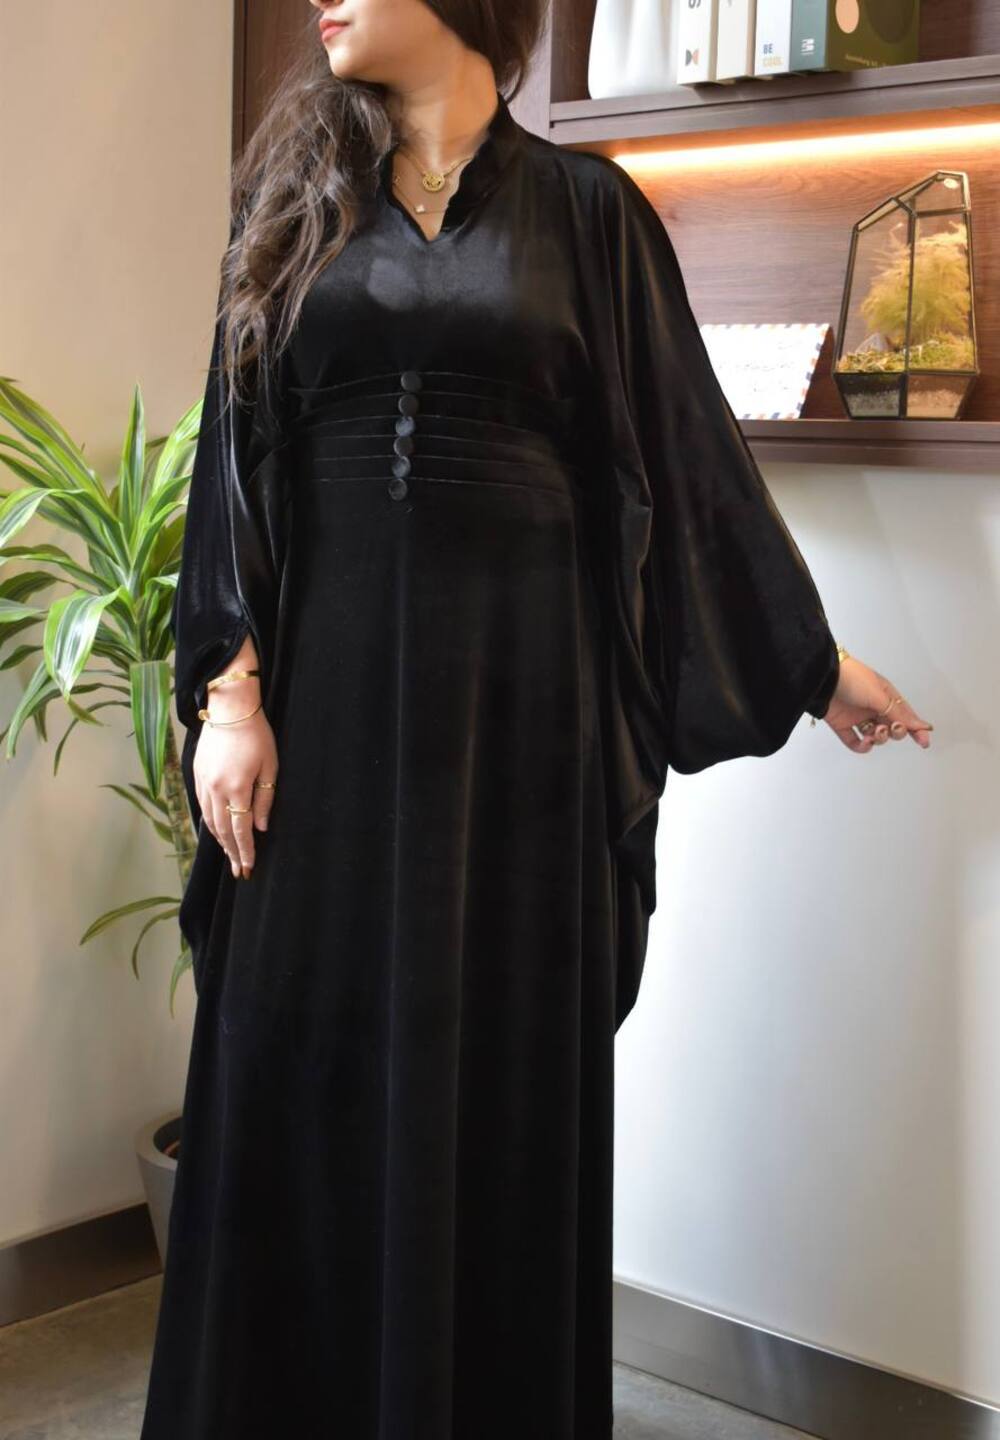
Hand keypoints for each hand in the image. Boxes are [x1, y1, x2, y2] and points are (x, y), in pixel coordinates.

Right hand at [193, 701, 278, 878]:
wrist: (229, 709)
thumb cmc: (256, 735)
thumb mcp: (270, 766)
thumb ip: (265, 799)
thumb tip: (260, 828)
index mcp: (236, 788)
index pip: (241, 830)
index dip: (245, 851)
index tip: (249, 867)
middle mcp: (215, 789)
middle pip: (223, 830)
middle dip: (232, 852)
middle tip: (240, 871)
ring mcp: (203, 782)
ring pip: (210, 820)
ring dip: (220, 840)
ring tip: (229, 855)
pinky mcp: (196, 774)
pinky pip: (202, 806)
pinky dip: (210, 822)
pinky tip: (217, 830)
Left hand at [821, 655, 933, 753]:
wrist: (822, 679)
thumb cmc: (852, 679)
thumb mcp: (880, 696)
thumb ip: (898, 714)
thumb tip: (919, 725)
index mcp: (886, 696)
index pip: (906, 716)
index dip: (916, 729)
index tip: (924, 741)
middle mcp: (873, 707)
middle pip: (892, 728)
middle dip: (896, 733)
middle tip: (892, 728)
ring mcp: (858, 717)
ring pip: (875, 737)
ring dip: (879, 739)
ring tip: (874, 732)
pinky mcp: (843, 726)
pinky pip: (855, 742)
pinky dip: (862, 747)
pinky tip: (865, 743)